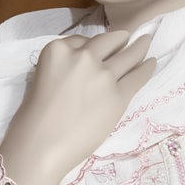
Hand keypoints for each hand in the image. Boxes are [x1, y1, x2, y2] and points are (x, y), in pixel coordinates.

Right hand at [0, 30, 155, 184]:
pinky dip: (146, 68)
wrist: (41, 146)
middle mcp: (83, 57)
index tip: (97, 49)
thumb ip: (63, 65)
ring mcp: (103, 75)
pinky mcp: (118, 95)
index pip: (82, 40)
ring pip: (128, 55)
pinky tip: (151, 63)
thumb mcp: (40, 77)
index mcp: (58, 49)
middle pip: (108, 41)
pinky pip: (138, 76)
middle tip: (128, 37)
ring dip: (139, 47)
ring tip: (146, 41)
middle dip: (119, 39)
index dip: (91, 46)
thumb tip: (85, 65)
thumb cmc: (33, 118)